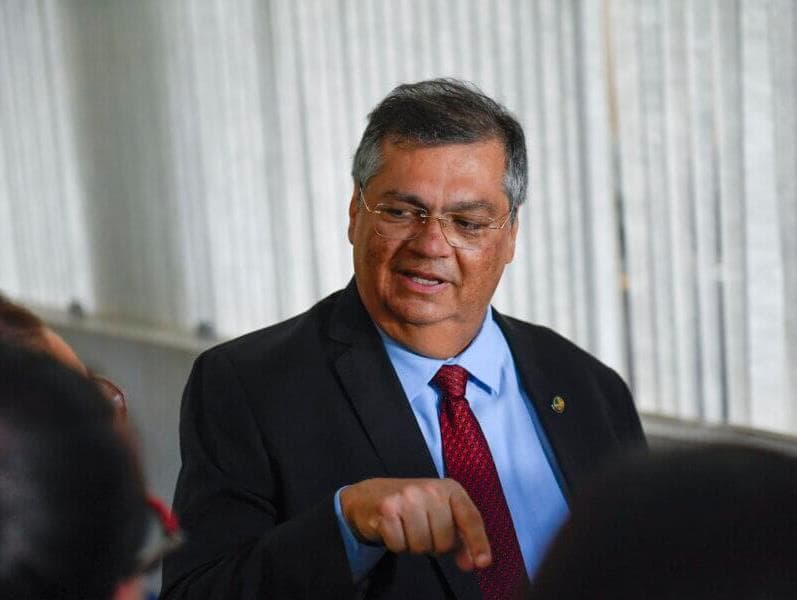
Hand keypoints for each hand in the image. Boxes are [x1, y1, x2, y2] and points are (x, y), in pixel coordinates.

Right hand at [339, 477, 490, 570]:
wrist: (370, 495)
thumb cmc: (411, 506)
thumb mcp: (441, 512)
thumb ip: (461, 536)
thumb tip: (473, 562)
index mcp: (449, 488)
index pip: (470, 518)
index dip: (478, 542)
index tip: (482, 562)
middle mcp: (430, 489)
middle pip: (445, 541)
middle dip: (436, 545)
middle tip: (424, 531)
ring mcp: (407, 497)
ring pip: (422, 546)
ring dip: (415, 545)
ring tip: (408, 529)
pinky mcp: (387, 509)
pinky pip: (400, 546)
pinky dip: (397, 544)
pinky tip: (394, 529)